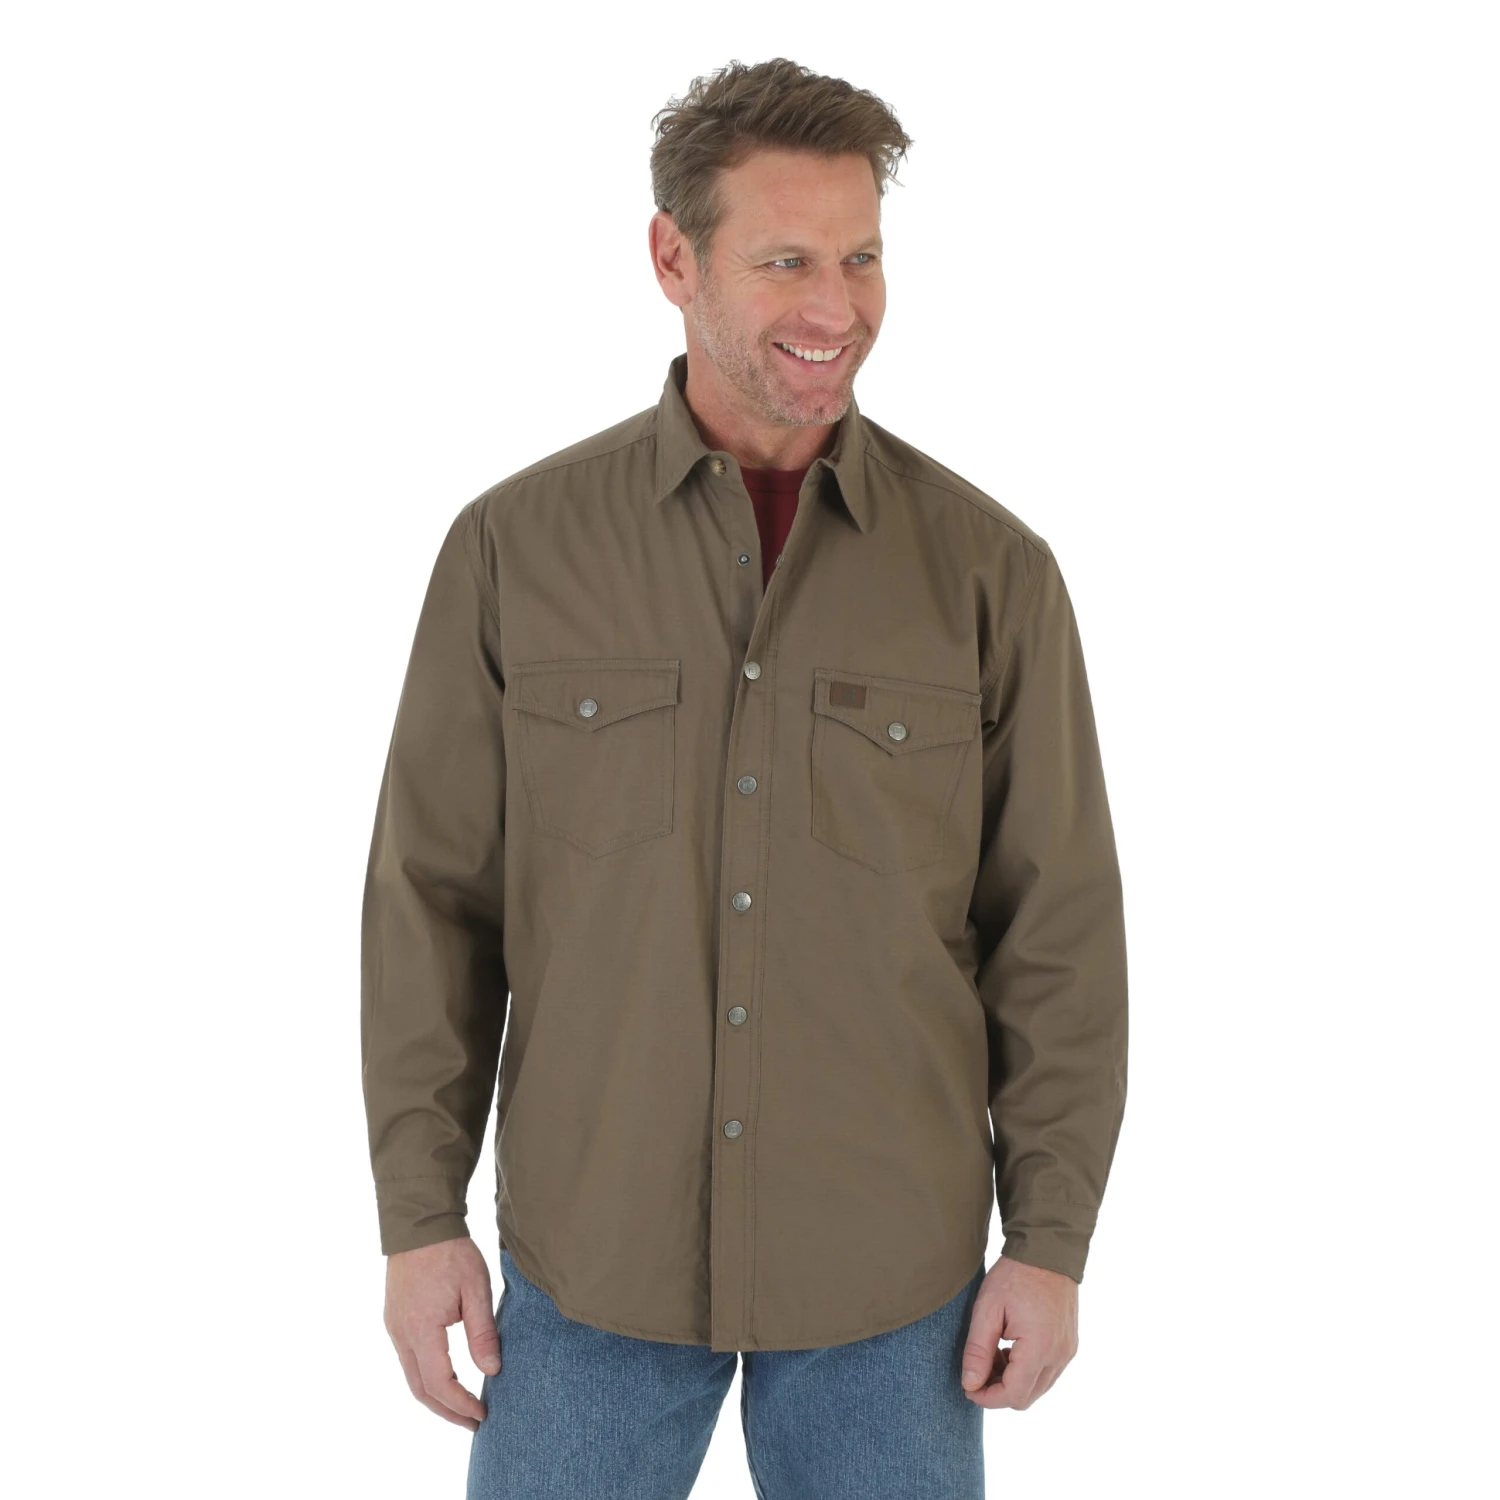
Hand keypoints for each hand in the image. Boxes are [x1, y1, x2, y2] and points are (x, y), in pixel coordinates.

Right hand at [384, 1235, 500, 1429]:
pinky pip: (408, 1360)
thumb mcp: (475, 1288)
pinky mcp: (395, 1319)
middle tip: (472, 1423)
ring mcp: (394, 1327)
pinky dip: (426, 1377)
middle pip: (420, 1389)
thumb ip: (482, 1332)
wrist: (419, 1223)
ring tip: (461, 1407)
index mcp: (421, 1329)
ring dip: (435, 1397)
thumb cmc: (451, 1252)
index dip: (461, 1404)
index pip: (441, 1382)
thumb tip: (492, 1371)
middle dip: (446, 1411)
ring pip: (411, 1377)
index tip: (482, 1414)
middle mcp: (401, 1334)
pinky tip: (446, 1378)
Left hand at [959, 1255, 1077, 1408]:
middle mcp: (1060, 1355)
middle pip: (1026, 1397)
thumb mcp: (987, 1308)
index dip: (987, 1398)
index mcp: (1040, 1347)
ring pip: (1037, 1387)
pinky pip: (1047, 1372)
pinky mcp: (1069, 1345)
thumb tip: (970, 1385)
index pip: (1014, 1395)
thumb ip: (978, 1350)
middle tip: (977, 1367)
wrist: (1047, 1250)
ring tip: (992, 1353)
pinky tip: (1009, 1348)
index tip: (968, 1386)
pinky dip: (1026, 1370)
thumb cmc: (1015, 1275)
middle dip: (998, 1390)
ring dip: (1012, 1380)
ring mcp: (1067, 1351)